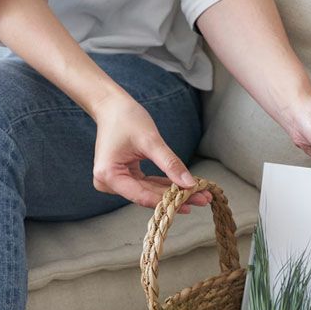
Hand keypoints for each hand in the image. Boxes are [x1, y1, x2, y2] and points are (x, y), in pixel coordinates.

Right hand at [91, 91, 210, 213]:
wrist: (111, 106)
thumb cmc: (126, 118)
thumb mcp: (150, 140)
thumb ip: (170, 163)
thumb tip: (189, 184)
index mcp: (109, 176)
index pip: (142, 195)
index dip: (167, 201)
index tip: (190, 203)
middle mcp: (109, 183)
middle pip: (147, 196)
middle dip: (175, 198)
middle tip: (202, 199)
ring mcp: (116, 182)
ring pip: (149, 192)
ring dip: (173, 193)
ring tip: (199, 195)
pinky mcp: (124, 177)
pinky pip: (147, 185)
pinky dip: (165, 185)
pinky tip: (184, 188)